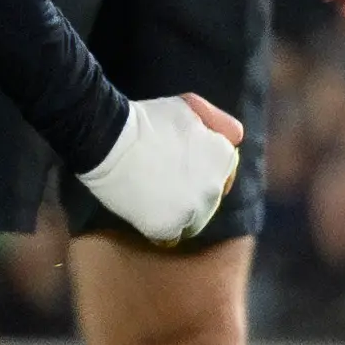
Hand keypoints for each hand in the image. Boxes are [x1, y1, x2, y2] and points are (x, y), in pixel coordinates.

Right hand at [77, 92, 243, 244]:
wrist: (108, 139)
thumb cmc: (146, 120)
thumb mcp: (189, 108)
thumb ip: (218, 124)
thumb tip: (237, 139)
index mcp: (224, 158)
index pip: (220, 174)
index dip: (197, 168)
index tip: (174, 161)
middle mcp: (216, 187)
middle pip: (207, 199)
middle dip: (188, 190)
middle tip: (159, 176)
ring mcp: (193, 210)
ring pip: (192, 220)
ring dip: (176, 211)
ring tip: (151, 193)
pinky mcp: (168, 227)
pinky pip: (170, 236)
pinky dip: (159, 226)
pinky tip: (144, 209)